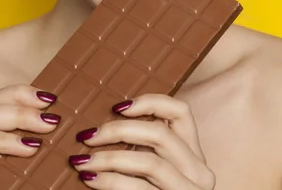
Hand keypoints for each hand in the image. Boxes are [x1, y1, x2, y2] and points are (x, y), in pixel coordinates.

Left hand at [69, 94, 215, 188]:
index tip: (117, 107)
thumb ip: (141, 148)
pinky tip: (90, 177)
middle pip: (160, 133)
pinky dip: (110, 181)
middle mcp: (198, 171)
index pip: (181, 112)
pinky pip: (139, 188)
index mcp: (193, 154)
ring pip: (150, 162)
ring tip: (82, 161)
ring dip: (110, 158)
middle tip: (88, 136)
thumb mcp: (153, 170)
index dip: (150, 102)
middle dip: (118, 130)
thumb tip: (100, 127)